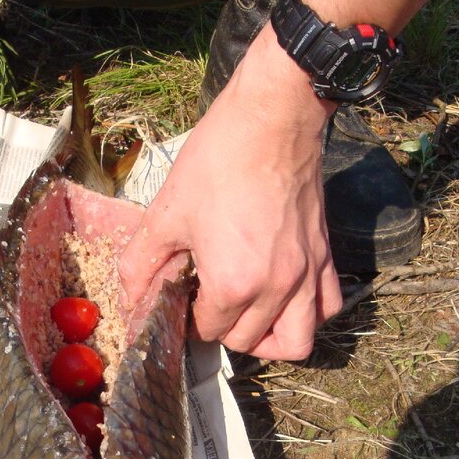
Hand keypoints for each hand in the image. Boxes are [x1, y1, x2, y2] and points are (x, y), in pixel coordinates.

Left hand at [119, 25, 342, 360]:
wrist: (272, 117)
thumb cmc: (219, 160)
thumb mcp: (167, 213)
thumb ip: (141, 264)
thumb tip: (130, 297)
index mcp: (234, 282)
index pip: (209, 330)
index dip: (188, 320)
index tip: (181, 300)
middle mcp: (276, 287)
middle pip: (248, 341)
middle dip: (222, 330)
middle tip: (205, 303)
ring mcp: (306, 272)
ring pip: (297, 340)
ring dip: (270, 340)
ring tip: (248, 318)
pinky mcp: (324, 254)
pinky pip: (328, 306)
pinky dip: (307, 314)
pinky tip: (284, 298)